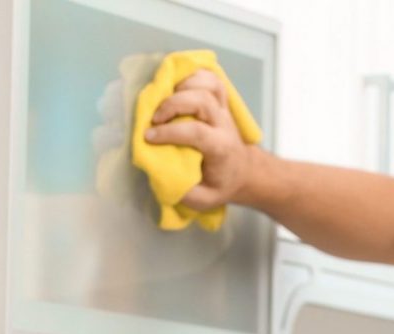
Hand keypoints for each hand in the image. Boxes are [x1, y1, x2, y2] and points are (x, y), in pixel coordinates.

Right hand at [143, 70, 255, 208]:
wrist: (244, 172)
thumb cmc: (220, 184)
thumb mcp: (204, 199)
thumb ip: (184, 191)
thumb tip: (158, 175)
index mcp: (221, 148)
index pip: (197, 132)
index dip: (170, 132)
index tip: (149, 138)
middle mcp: (224, 124)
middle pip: (202, 100)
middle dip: (174, 104)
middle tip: (155, 118)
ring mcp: (224, 109)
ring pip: (207, 84)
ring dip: (182, 85)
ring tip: (165, 98)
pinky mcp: (221, 101)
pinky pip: (209, 77)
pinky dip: (192, 74)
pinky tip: (177, 84)